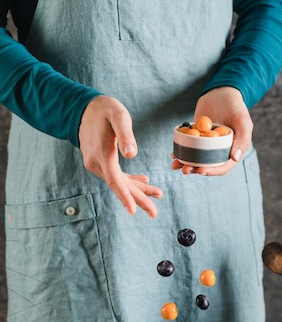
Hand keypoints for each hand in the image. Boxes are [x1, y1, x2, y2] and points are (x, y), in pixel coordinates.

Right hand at [79, 96, 162, 215]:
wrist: (84, 108)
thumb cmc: (105, 110)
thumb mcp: (118, 115)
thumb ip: (125, 134)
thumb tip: (131, 154)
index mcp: (103, 153)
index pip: (114, 180)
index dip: (125, 196)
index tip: (133, 211)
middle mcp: (97, 162)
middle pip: (119, 186)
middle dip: (138, 200)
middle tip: (154, 213)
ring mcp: (97, 164)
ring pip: (119, 182)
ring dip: (138, 190)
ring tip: (158, 194)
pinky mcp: (100, 163)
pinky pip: (116, 176)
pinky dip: (130, 181)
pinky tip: (144, 181)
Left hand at [171, 87, 252, 174]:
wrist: (221, 92)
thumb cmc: (235, 106)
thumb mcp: (243, 121)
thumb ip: (243, 140)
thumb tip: (235, 158)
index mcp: (231, 151)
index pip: (223, 166)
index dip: (212, 171)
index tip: (201, 170)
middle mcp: (219, 150)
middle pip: (207, 165)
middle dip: (195, 170)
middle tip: (185, 170)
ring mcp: (206, 144)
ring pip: (195, 158)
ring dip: (185, 164)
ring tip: (176, 165)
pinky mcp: (196, 137)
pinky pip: (188, 147)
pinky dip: (180, 151)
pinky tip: (173, 154)